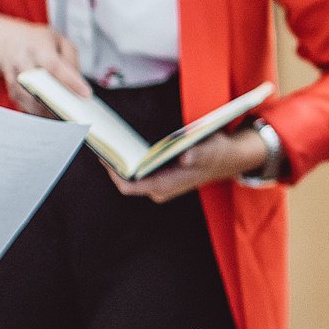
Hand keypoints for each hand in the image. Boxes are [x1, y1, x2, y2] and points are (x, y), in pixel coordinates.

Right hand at [0, 12, 92, 109]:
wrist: (10, 42)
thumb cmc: (40, 43)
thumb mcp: (61, 42)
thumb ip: (71, 60)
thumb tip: (79, 84)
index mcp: (37, 46)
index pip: (53, 65)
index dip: (69, 81)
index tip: (85, 94)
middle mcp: (21, 61)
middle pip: (36, 84)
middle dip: (54, 100)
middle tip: (74, 112)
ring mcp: (13, 76)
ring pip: (27, 98)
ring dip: (45, 112)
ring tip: (66, 120)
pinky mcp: (12, 90)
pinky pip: (23, 105)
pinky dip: (38, 114)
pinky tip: (52, 118)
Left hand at [111, 129, 270, 203]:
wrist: (228, 159)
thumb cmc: (218, 154)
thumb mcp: (212, 150)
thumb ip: (200, 153)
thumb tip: (187, 156)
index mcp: (167, 185)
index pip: (130, 186)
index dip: (113, 173)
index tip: (102, 156)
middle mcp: (159, 188)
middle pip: (126, 181)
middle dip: (113, 164)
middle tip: (99, 142)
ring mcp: (159, 183)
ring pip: (130, 176)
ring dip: (119, 161)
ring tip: (107, 141)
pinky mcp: (159, 176)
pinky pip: (136, 171)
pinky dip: (128, 159)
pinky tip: (122, 144)